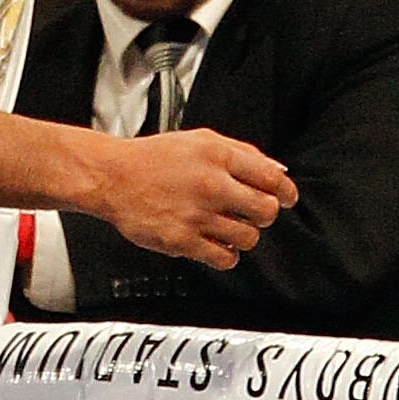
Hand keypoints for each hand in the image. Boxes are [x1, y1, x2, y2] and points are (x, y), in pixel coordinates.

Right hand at [90, 121, 296, 269]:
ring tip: (228, 226)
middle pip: (266, 211)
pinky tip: (216, 242)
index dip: (285, 192)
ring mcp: (196, 215)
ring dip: (244, 235)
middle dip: (265, 214)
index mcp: (217, 156)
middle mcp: (210, 185)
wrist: (112, 177)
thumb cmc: (155, 158)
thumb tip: (278, 171)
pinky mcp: (182, 241)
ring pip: (248, 238)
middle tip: (254, 213)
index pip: (272, 178)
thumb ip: (242, 153)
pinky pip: (225, 258)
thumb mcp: (201, 140)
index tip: (285, 198)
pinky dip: (227, 254)